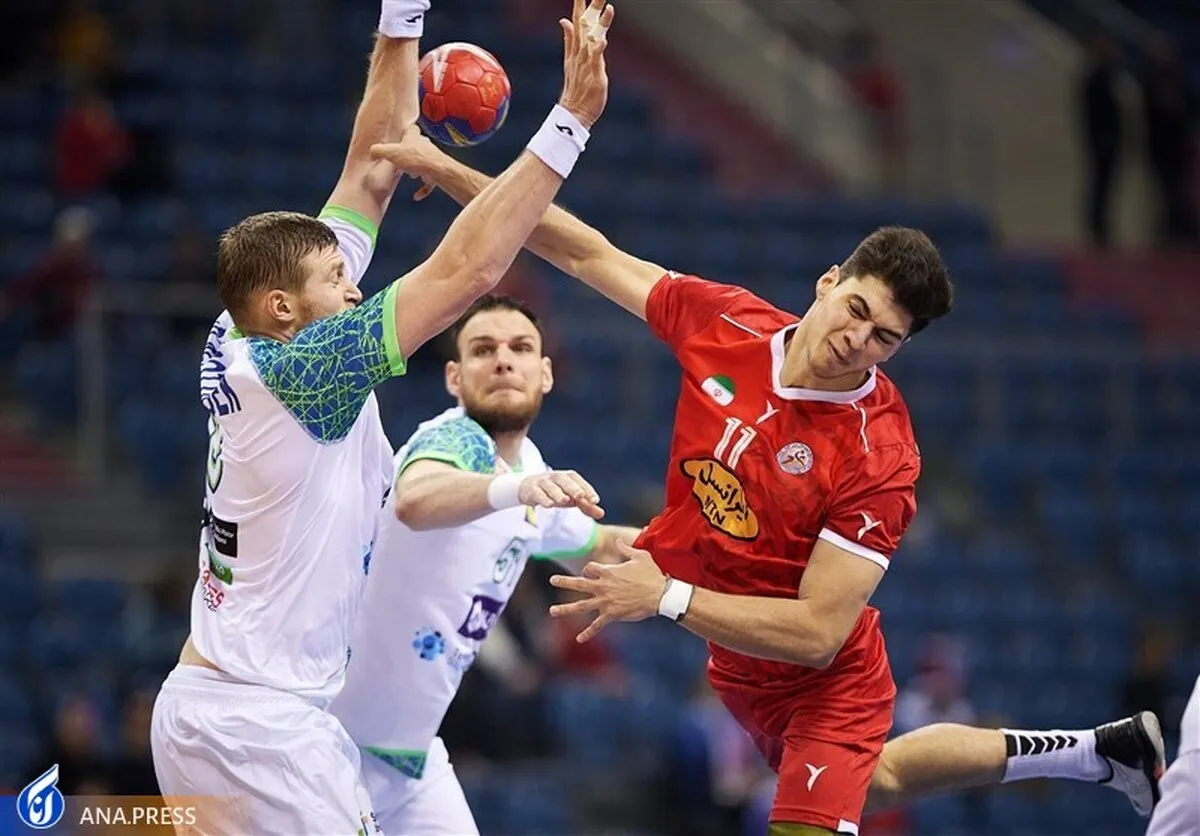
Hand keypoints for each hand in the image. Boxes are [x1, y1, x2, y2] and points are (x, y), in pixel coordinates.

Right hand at [369, 124, 450, 181]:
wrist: (437, 170)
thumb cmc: (417, 159)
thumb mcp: (391, 152)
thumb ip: (379, 151)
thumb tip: (372, 152)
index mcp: (414, 137)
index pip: (411, 129)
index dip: (406, 132)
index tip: (401, 135)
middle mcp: (424, 146)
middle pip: (416, 147)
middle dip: (408, 154)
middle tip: (400, 160)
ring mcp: (431, 159)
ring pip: (422, 162)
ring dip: (416, 169)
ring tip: (410, 175)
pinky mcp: (436, 172)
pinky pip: (429, 181)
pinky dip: (423, 188)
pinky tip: (417, 196)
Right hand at [517, 470, 604, 518]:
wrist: (528, 489)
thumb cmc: (554, 492)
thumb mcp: (571, 499)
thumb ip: (586, 506)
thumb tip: (601, 514)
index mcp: (567, 477)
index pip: (578, 481)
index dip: (587, 489)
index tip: (595, 501)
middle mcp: (555, 477)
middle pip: (564, 480)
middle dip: (573, 487)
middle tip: (581, 496)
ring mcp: (542, 482)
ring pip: (550, 486)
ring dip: (558, 493)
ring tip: (565, 501)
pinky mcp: (531, 490)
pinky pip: (537, 493)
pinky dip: (543, 498)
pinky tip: (549, 505)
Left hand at [549, 539, 664, 641]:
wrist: (660, 595)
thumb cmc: (651, 574)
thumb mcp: (640, 556)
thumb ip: (625, 547)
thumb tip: (617, 540)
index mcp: (608, 571)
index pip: (590, 568)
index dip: (588, 570)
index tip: (589, 572)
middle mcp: (603, 586)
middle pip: (578, 584)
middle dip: (564, 582)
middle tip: (552, 580)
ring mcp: (605, 602)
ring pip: (581, 606)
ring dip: (565, 609)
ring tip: (552, 611)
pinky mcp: (612, 615)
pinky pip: (597, 625)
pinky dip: (588, 632)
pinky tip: (578, 639)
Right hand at [557, 0, 614, 129]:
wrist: (573, 113)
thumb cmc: (577, 88)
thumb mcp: (572, 60)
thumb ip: (569, 39)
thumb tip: (564, 21)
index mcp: (575, 48)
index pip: (577, 21)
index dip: (579, 4)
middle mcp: (580, 53)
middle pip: (584, 25)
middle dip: (589, 7)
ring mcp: (586, 64)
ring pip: (592, 39)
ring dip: (600, 23)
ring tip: (608, 7)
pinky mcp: (593, 75)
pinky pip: (595, 60)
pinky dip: (598, 49)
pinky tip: (602, 39)